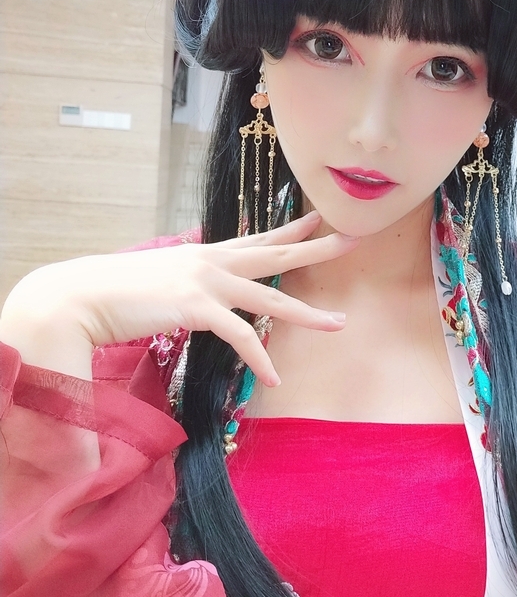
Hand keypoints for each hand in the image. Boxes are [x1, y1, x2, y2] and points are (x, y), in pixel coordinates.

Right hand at [0, 211, 357, 385]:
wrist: (84, 294)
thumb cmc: (119, 291)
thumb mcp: (163, 277)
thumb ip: (189, 279)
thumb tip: (201, 290)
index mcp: (206, 254)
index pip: (258, 238)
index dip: (291, 230)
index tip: (318, 219)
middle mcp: (213, 262)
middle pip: (276, 255)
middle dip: (317, 248)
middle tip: (352, 238)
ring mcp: (207, 282)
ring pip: (271, 297)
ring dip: (308, 313)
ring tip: (339, 323)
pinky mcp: (197, 306)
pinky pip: (241, 336)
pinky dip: (261, 359)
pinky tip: (275, 378)